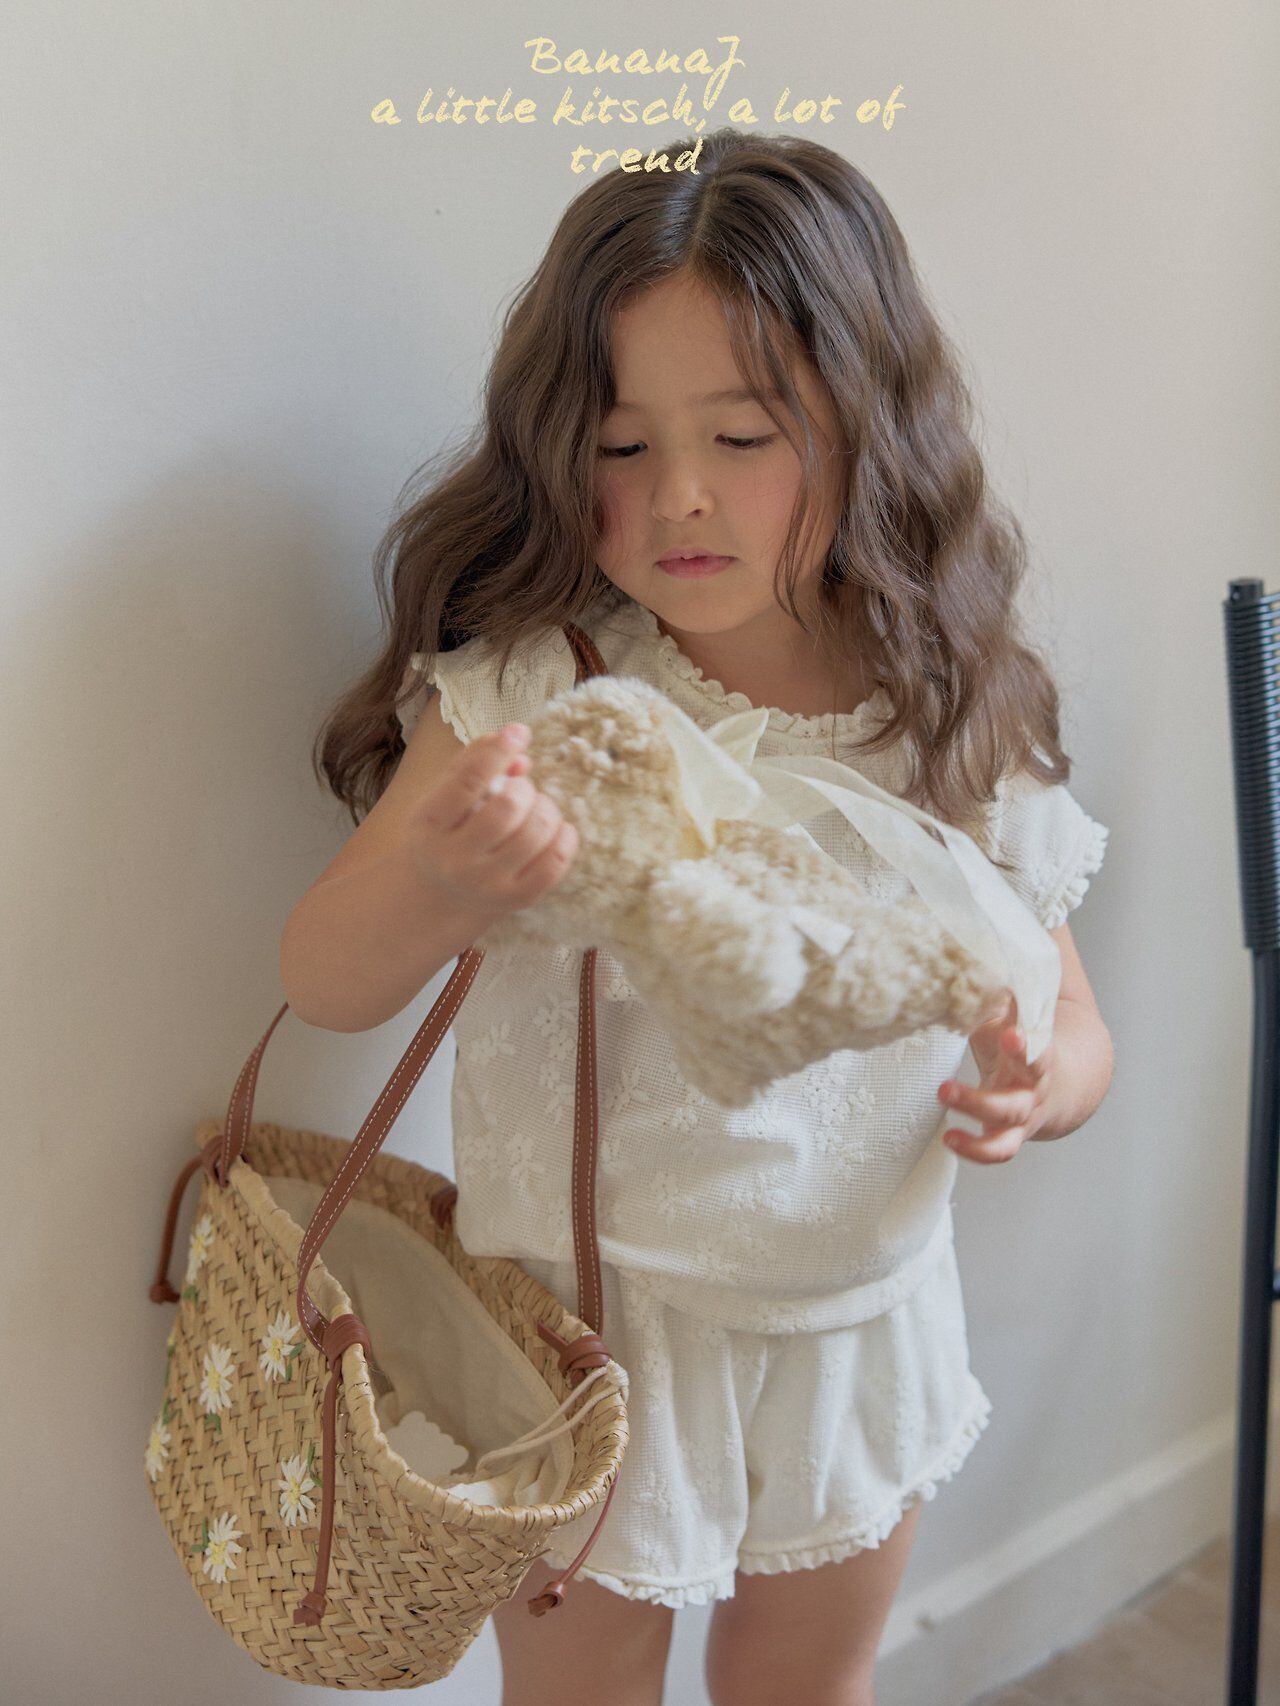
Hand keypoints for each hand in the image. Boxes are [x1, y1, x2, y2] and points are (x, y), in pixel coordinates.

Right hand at [408, 723, 579, 916]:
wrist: (440, 893)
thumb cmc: (447, 829)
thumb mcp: (444, 793)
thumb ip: (475, 761)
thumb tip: (517, 743)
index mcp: (430, 823)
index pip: (468, 782)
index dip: (497, 752)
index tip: (518, 733)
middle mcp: (454, 859)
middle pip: (508, 808)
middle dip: (524, 788)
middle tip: (521, 788)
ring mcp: (487, 884)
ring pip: (536, 832)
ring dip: (545, 808)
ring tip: (537, 807)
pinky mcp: (517, 899)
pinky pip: (556, 862)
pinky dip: (565, 836)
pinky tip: (556, 828)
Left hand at [936, 994, 1055, 1163]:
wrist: (1064, 1082)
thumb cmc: (1025, 1040)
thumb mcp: (1014, 1013)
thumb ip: (1000, 987)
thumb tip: (974, 935)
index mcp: (1038, 1058)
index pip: (1036, 1052)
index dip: (1025, 1045)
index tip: (1011, 1032)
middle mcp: (1031, 1092)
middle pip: (1013, 1104)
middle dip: (979, 1100)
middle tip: (943, 1089)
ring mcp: (1020, 1118)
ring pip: (1004, 1135)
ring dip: (971, 1126)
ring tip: (938, 1111)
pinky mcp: (1008, 1136)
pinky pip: (995, 1152)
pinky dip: (973, 1149)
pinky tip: (948, 1138)